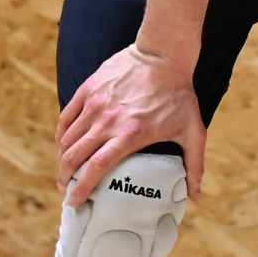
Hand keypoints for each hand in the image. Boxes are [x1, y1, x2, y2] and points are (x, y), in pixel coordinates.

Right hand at [56, 43, 205, 205]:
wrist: (163, 54)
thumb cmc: (178, 94)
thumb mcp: (192, 131)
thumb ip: (194, 165)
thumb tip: (196, 197)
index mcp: (129, 134)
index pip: (96, 167)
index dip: (82, 188)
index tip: (75, 202)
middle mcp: (107, 121)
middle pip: (75, 156)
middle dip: (65, 177)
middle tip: (65, 190)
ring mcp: (95, 103)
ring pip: (67, 138)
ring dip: (61, 158)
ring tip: (63, 171)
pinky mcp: (88, 89)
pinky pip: (66, 116)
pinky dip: (61, 134)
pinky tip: (63, 144)